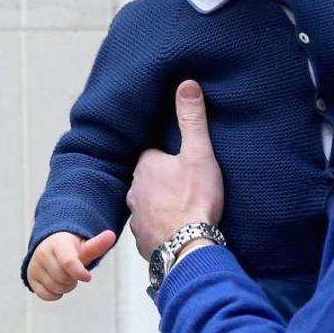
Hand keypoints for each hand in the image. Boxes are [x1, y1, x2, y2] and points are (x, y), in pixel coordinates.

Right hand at [26, 229, 115, 300]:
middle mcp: (43, 252)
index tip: (88, 277)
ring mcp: (34, 265)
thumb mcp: (85, 246)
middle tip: (75, 272)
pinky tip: (57, 283)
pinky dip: (56, 294)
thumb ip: (97, 245)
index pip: (68, 262)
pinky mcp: (30, 277)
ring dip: (66, 286)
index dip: (79, 273)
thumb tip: (111, 235)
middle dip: (73, 278)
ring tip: (66, 275)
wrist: (52, 246)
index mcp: (58, 242)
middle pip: (63, 278)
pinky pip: (46, 295)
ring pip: (56, 287)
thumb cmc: (73, 248)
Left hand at [127, 81, 223, 258]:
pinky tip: (178, 229)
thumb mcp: (198, 152)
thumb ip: (192, 119)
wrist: (187, 247)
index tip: (183, 160)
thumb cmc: (194, 199)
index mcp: (146, 166)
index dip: (168, 155)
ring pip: (148, 204)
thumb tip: (187, 84)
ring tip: (183, 207)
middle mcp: (135, 190)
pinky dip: (163, 227)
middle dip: (164, 179)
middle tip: (186, 183)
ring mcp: (137, 217)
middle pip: (149, 179)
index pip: (153, 154)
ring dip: (162, 204)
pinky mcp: (144, 240)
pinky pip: (152, 229)